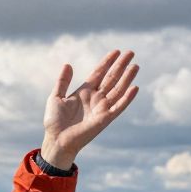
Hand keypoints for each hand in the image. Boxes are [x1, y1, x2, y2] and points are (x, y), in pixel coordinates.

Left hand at [40, 50, 138, 168]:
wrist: (56, 140)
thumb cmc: (54, 121)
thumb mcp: (55, 97)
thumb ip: (63, 81)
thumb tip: (67, 64)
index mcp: (85, 92)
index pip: (99, 73)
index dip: (107, 62)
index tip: (116, 51)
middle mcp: (95, 98)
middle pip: (111, 78)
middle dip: (121, 65)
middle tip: (131, 52)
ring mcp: (101, 108)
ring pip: (118, 89)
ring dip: (127, 78)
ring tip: (135, 66)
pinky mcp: (105, 119)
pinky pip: (119, 107)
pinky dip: (127, 98)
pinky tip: (135, 87)